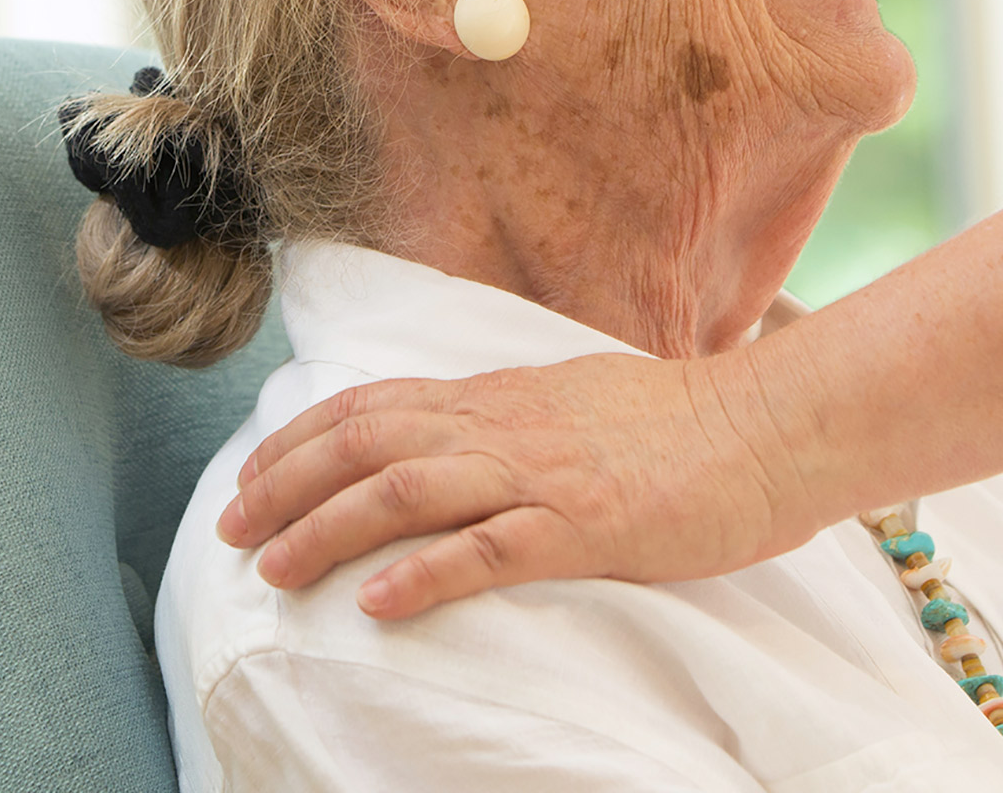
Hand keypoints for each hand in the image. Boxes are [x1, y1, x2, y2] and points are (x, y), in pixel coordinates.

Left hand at [213, 346, 838, 618]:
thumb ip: (509, 423)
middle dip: (286, 486)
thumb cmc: (683, 428)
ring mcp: (541, 474)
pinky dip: (425, 574)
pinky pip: (489, 548)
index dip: (298, 442)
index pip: (372, 406)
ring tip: (277, 570)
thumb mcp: (574, 407)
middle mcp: (503, 427)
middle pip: (366, 442)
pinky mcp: (585, 525)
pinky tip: (378, 603)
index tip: (248, 480)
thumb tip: (452, 441)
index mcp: (498, 399)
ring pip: (407, 489)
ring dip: (330, 529)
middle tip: (230, 532)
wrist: (771, 428)